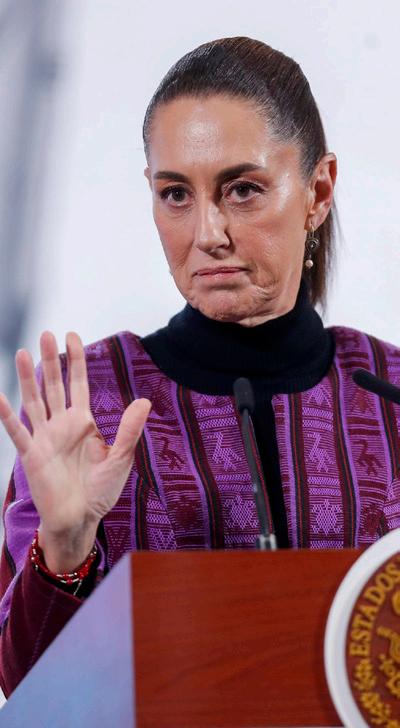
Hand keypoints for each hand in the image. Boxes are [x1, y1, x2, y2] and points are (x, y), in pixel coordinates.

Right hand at [0, 332, 150, 571]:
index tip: (73, 336)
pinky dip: (7, 415)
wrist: (81, 519)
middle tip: (47, 334)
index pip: (77, 383)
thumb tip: (145, 401)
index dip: (75, 361)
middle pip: (53, 386)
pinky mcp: (32, 455)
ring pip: (34, 401)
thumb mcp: (120, 458)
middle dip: (50, 361)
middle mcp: (61, 425)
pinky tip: (0, 396)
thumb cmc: (100, 490)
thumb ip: (129, 430)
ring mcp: (44, 438)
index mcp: (82, 422)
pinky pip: (18, 432)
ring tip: (24, 353)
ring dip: (29, 378)